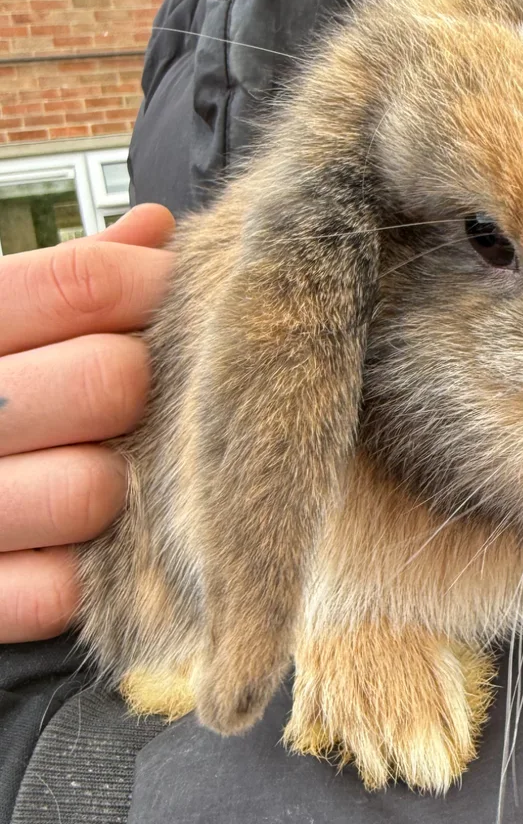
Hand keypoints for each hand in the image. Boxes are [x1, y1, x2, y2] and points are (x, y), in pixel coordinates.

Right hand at [0, 204, 175, 641]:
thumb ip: (59, 280)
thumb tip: (153, 231)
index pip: (79, 284)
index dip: (147, 285)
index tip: (166, 296)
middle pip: (108, 381)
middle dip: (134, 385)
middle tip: (124, 397)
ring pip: (92, 491)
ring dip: (111, 486)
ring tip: (86, 473)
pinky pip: (55, 592)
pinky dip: (72, 576)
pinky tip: (54, 549)